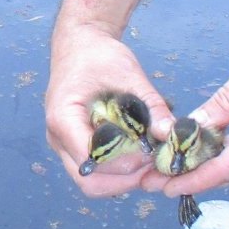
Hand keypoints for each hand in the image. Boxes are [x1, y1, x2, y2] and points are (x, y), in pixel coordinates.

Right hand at [46, 22, 173, 196]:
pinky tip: (140, 158)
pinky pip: (94, 172)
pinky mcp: (72, 147)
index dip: (124, 161)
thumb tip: (171, 133)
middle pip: (89, 182)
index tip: (150, 151)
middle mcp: (57, 138)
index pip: (92, 158)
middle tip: (155, 166)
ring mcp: (62, 146)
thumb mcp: (130, 74)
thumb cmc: (99, 55)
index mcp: (63, 118)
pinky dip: (117, 173)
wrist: (79, 45)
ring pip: (91, 183)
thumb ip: (151, 105)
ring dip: (123, 180)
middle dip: (126, 180)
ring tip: (151, 164)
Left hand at [154, 29, 228, 197]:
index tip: (166, 184)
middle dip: (192, 179)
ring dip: (207, 172)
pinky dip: (225, 160)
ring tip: (171, 170)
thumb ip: (228, 100)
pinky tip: (204, 154)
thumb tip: (196, 124)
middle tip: (154, 180)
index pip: (227, 166)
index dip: (195, 177)